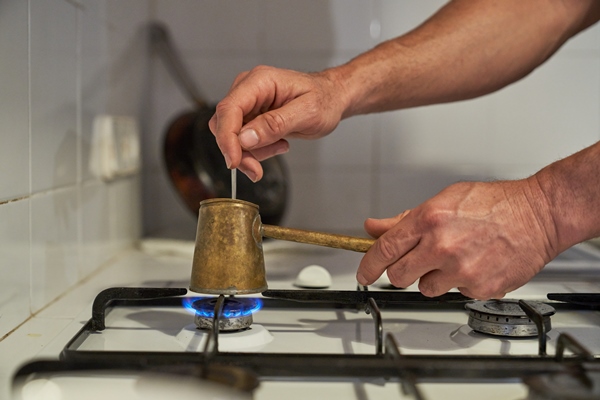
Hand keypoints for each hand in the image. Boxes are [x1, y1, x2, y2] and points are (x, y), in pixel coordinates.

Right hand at [209, 65, 346, 180]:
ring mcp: (248, 103)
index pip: (228, 109)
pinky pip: (243, 140)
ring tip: (281, 146)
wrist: (332, 98)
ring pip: (232, 136)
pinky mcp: (251, 116)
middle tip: (256, 170)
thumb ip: (275, 124)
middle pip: (224, 124)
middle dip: (238, 151)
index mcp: (259, 81)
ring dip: (252, 152)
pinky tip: (280, 143)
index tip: (234, 162)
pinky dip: (258, 150)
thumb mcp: (307, 113)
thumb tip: (245, 138)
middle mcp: (248, 89)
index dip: (226, 138)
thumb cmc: (324, 99)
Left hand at [356, 179, 557, 299]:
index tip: (363, 274)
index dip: (368, 266)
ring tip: (456, 258)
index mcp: (429, 219)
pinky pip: (456, 293)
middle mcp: (442, 246)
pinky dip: (462, 283)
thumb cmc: (495, 203)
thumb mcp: (444, 200)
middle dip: (402, 271)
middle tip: (417, 261)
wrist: (538, 215)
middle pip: (398, 276)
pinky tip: (476, 263)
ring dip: (434, 278)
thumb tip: (374, 227)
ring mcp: (461, 270)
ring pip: (426, 288)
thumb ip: (405, 218)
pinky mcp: (479, 287)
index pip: (385, 249)